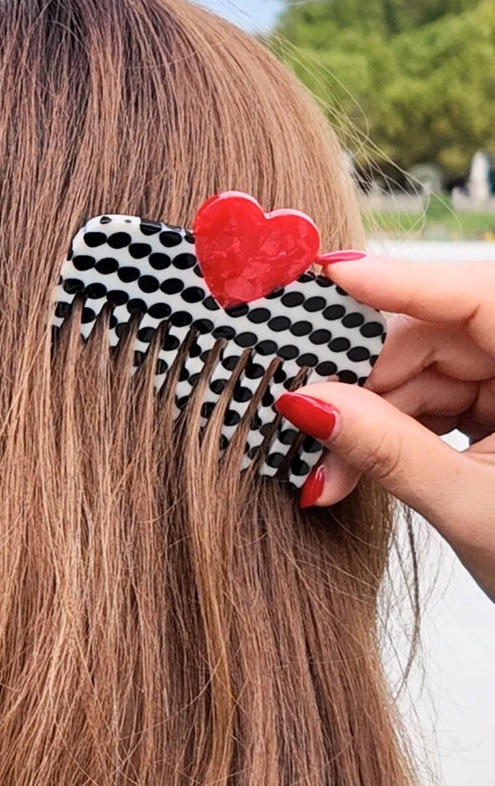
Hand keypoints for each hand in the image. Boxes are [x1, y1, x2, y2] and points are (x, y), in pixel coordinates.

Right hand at [275, 253, 494, 601]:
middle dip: (366, 383)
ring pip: (428, 371)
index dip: (404, 283)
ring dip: (373, 418)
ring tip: (333, 472)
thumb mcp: (467, 507)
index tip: (333, 279)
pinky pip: (439, 399)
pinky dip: (397, 430)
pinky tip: (361, 464)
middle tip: (308, 423)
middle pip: (439, 336)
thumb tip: (309, 404)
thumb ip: (387, 451)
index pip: (478, 298)